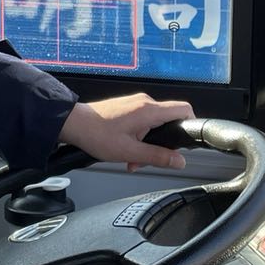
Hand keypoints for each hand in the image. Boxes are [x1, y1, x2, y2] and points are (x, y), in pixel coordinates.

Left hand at [59, 93, 194, 171]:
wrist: (73, 124)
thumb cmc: (96, 134)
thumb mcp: (131, 152)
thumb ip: (158, 156)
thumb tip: (179, 161)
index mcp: (149, 111)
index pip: (184, 109)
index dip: (191, 124)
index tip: (187, 141)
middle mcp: (144, 103)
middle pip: (168, 121)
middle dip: (161, 144)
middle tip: (146, 159)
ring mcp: (135, 104)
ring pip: (153, 125)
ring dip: (147, 144)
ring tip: (131, 158)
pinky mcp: (126, 108)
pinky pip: (142, 122)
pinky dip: (138, 137)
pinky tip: (125, 150)